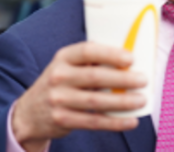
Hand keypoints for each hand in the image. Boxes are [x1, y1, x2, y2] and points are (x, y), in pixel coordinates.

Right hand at [11, 42, 146, 151]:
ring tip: (141, 100)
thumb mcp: (70, 65)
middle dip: (123, 79)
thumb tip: (132, 60)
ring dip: (122, 102)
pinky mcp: (62, 120)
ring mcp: (58, 100)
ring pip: (96, 102)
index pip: (88, 51)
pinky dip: (115, 122)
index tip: (131, 59)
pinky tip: (131, 121)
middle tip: (143, 80)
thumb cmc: (63, 82)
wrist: (29, 112)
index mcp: (64, 57)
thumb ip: (94, 61)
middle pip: (95, 78)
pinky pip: (93, 122)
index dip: (111, 54)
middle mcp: (58, 77)